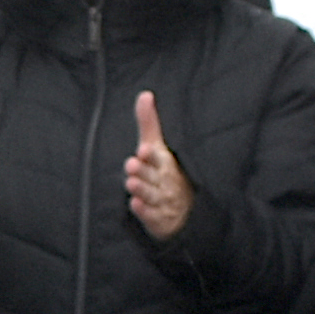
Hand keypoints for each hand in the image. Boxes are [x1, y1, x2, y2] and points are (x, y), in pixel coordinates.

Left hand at [123, 90, 194, 240]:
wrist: (183, 210)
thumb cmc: (165, 172)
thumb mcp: (156, 148)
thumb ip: (149, 124)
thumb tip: (145, 95)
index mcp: (166, 164)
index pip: (159, 158)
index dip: (151, 155)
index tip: (143, 150)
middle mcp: (165, 182)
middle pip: (153, 176)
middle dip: (144, 171)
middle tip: (132, 164)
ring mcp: (163, 201)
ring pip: (152, 195)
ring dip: (142, 189)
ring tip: (131, 183)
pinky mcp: (159, 219)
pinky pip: (152, 216)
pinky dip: (145, 212)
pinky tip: (135, 205)